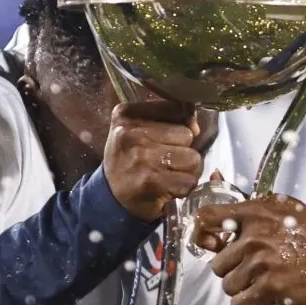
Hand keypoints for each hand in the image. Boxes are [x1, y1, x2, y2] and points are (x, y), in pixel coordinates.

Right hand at [103, 100, 202, 221]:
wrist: (110, 195)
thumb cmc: (129, 157)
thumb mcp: (136, 128)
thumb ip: (168, 118)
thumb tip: (195, 127)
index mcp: (127, 114)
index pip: (177, 109)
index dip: (181, 124)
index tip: (171, 136)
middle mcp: (131, 134)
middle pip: (187, 135)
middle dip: (183, 149)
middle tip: (166, 159)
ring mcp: (141, 158)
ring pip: (192, 158)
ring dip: (186, 169)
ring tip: (168, 172)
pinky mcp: (151, 181)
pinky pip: (189, 180)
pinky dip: (183, 187)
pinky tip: (167, 186)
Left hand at [193, 194, 305, 304]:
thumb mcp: (280, 205)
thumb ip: (247, 202)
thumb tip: (214, 178)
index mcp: (254, 213)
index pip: (207, 217)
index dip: (200, 233)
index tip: (207, 242)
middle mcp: (254, 237)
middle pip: (217, 263)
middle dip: (231, 267)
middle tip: (249, 265)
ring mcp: (261, 264)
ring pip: (228, 285)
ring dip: (241, 286)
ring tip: (260, 279)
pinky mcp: (271, 288)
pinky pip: (241, 303)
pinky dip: (249, 303)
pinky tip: (263, 294)